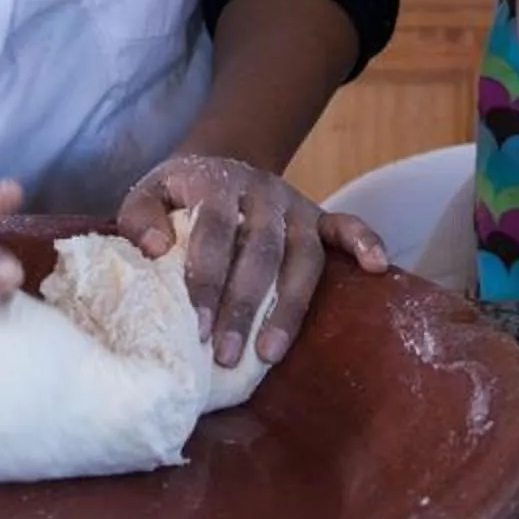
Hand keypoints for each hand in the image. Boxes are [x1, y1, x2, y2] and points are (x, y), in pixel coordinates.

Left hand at [117, 155, 388, 368]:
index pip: (214, 233)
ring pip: (303, 256)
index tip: (197, 327)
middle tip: (225, 354)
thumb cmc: (179, 195)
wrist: (220, 163)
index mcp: (218, 183)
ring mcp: (295, 205)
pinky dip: (366, 242)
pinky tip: (378, 268)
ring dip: (290, 306)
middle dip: (244, 306)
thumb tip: (156, 249)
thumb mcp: (148, 193)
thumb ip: (139, 217)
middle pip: (260, 252)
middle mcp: (262, 192)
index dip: (207, 280)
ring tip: (270, 353)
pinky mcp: (318, 215)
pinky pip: (347, 225)